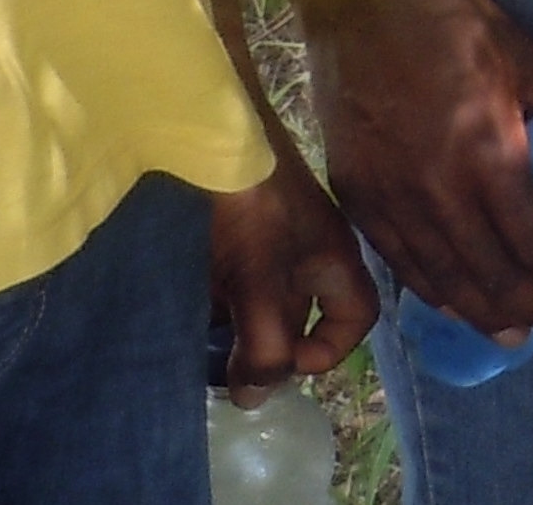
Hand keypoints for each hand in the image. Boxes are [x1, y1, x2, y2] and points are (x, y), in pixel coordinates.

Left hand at [209, 140, 380, 399]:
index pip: (355, 318)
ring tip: (195, 352)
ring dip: (231, 333)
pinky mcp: (226, 239)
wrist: (205, 134)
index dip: (331, 350)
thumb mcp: (262, 279)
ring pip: (255, 306)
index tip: (288, 362)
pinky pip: (224, 287)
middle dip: (265, 351)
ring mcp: (264, 246)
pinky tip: (177, 318)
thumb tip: (255, 398)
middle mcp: (304, 256)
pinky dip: (207, 309)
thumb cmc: (250, 204)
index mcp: (332, 260)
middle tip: (225, 372)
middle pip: (297, 319)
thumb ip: (264, 344)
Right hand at [295, 0, 532, 337]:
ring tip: (516, 332)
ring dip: (484, 313)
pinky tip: (453, 302)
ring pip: (441, 280)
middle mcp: (436, 191)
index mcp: (485, 153)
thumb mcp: (522, 50)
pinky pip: (398, 261)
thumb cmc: (448, 18)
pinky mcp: (356, 195)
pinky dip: (431, 291)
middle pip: (490, 274)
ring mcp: (390, 199)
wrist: (358, 1)